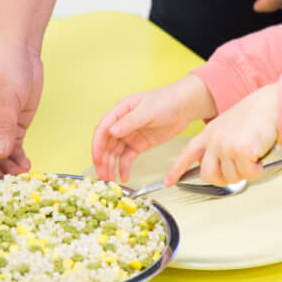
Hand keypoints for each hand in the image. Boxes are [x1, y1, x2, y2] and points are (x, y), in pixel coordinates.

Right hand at [0, 36, 40, 179]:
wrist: (19, 48)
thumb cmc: (5, 65)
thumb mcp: (5, 96)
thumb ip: (2, 126)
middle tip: (9, 190)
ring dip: (8, 169)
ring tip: (21, 181)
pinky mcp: (10, 126)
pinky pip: (11, 148)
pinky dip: (17, 159)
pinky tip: (25, 168)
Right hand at [92, 75, 216, 182]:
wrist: (185, 106)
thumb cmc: (167, 101)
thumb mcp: (148, 110)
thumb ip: (130, 121)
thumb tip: (112, 131)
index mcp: (120, 111)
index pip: (103, 129)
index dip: (98, 144)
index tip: (97, 158)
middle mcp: (122, 124)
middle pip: (106, 144)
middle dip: (102, 160)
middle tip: (102, 175)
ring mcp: (130, 135)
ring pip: (115, 153)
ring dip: (111, 166)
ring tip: (110, 180)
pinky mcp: (139, 144)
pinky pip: (128, 158)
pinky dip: (124, 167)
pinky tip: (124, 176)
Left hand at [164, 83, 277, 186]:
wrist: (271, 104)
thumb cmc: (256, 115)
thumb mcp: (228, 126)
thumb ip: (219, 144)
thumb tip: (221, 167)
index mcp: (209, 133)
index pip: (187, 154)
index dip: (177, 170)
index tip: (169, 181)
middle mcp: (214, 140)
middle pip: (208, 175)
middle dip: (224, 178)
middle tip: (237, 170)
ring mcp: (226, 145)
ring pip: (230, 177)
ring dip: (245, 171)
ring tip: (251, 155)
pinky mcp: (241, 151)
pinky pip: (248, 173)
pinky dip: (256, 169)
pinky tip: (259, 155)